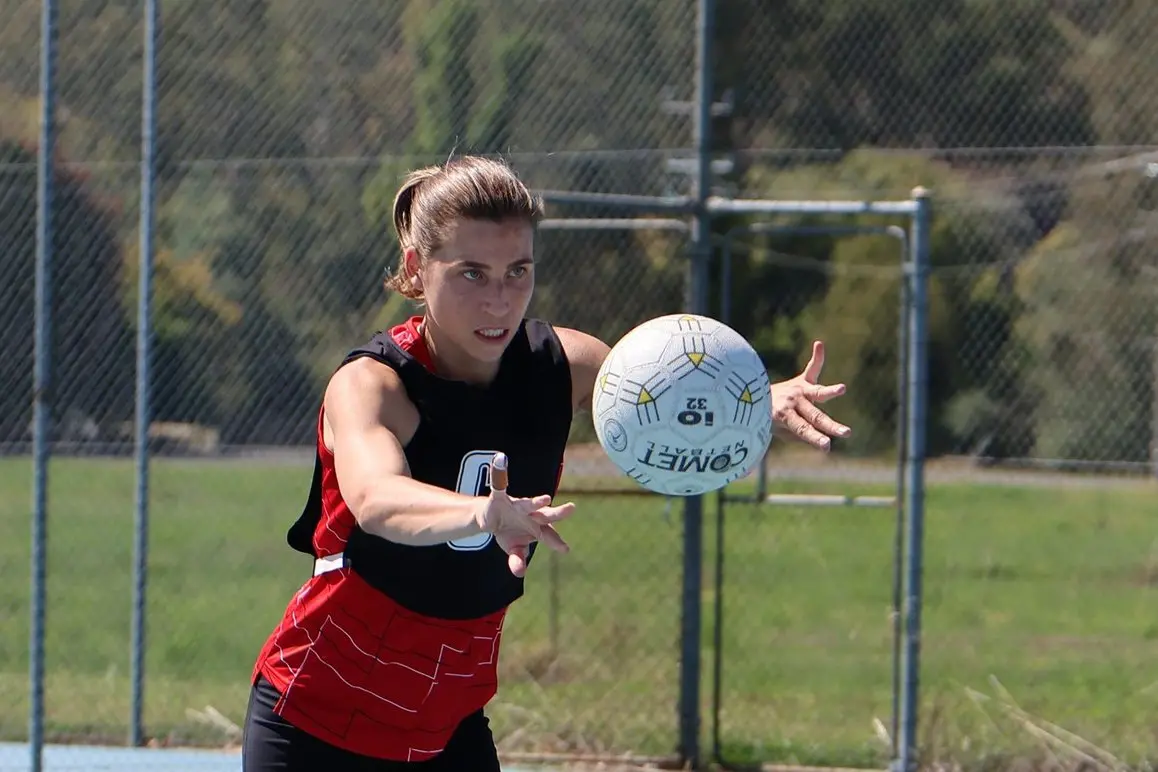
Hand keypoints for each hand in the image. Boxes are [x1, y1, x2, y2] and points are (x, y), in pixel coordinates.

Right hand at [476, 453, 574, 576]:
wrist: (489, 518)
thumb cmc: (508, 532)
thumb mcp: (513, 549)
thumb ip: (517, 560)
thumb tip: (520, 572)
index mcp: (537, 528)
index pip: (550, 535)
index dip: (557, 542)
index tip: (565, 549)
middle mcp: (531, 515)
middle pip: (547, 515)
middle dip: (558, 513)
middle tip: (572, 508)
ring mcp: (517, 506)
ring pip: (528, 504)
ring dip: (536, 501)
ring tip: (546, 499)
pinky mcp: (500, 498)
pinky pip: (499, 486)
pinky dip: (499, 475)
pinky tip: (500, 461)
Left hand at [770, 340, 851, 451]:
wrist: (752, 396)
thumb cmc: (765, 418)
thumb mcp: (777, 430)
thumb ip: (797, 434)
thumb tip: (820, 439)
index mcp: (783, 415)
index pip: (803, 429)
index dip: (815, 438)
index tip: (827, 446)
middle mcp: (792, 401)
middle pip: (815, 415)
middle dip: (830, 425)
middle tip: (846, 432)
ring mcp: (798, 389)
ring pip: (817, 392)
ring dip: (830, 392)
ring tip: (842, 389)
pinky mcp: (802, 380)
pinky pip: (813, 368)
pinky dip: (817, 357)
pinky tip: (819, 345)